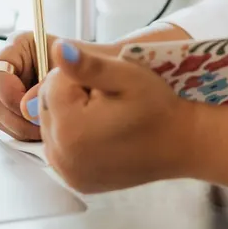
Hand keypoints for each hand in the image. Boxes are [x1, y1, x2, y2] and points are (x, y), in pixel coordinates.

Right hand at [0, 32, 119, 140]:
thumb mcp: (77, 67)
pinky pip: (11, 128)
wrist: (112, 76)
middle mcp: (14, 68)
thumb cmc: (96, 62)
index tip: (28, 105)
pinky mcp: (20, 110)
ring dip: (22, 128)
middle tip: (41, 124)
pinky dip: (26, 135)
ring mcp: (15, 90)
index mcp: (22, 47)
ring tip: (47, 129)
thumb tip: (28, 105)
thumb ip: (50, 82)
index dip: (8, 90)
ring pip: (1, 117)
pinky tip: (46, 133)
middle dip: (17, 116)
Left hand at [38, 38, 197, 193]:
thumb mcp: (126, 75)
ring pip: (51, 125)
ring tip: (105, 115)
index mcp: (70, 128)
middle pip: (46, 105)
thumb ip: (87, 63)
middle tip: (107, 99)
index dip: (79, 76)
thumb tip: (57, 48)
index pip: (52, 83)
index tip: (107, 86)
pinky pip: (61, 148)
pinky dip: (74, 136)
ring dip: (71, 115)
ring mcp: (68, 172)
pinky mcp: (75, 180)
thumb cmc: (157, 107)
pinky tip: (100, 132)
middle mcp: (62, 156)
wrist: (181, 144)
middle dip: (71, 96)